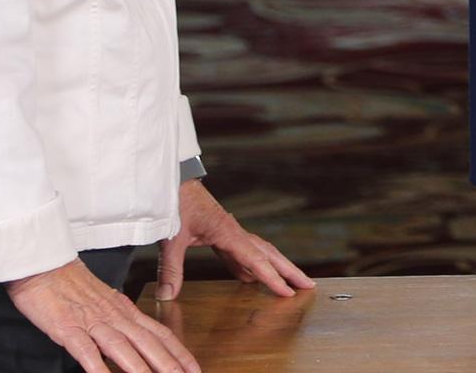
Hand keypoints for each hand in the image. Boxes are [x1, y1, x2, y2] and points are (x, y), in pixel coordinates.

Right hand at [8, 257, 198, 372]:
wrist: (44, 263)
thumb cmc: (71, 284)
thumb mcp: (105, 302)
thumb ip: (122, 321)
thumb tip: (138, 338)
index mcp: (126, 310)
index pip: (160, 334)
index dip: (179, 353)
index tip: (194, 369)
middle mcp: (115, 316)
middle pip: (148, 343)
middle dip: (168, 365)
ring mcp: (92, 322)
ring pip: (122, 348)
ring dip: (139, 369)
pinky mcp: (67, 327)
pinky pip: (85, 350)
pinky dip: (97, 366)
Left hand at [157, 179, 313, 301]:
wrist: (172, 179)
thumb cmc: (174, 203)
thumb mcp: (171, 237)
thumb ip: (171, 268)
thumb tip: (167, 296)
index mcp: (227, 232)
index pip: (256, 259)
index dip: (272, 278)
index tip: (287, 292)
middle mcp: (234, 231)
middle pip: (269, 253)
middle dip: (289, 270)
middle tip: (308, 285)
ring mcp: (229, 231)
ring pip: (259, 251)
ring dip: (273, 267)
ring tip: (286, 283)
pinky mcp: (220, 232)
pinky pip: (241, 252)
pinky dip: (249, 265)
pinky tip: (248, 278)